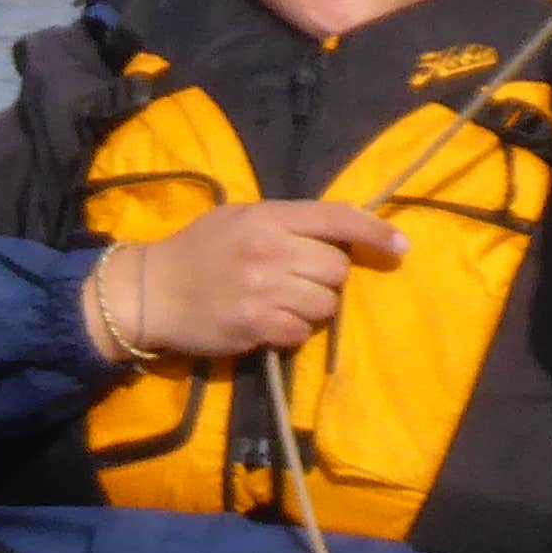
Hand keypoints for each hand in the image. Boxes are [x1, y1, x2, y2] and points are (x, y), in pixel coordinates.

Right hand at [101, 201, 404, 361]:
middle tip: (299, 280)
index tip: (401, 247)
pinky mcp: (255, 327)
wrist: (149, 292)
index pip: (336, 218)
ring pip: (324, 306)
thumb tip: (339, 233)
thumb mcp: (238, 218)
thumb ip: (285, 222)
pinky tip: (268, 324)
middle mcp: (270, 251)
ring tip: (282, 303)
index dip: (375, 232)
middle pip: (337, 269)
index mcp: (268, 217)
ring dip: (312, 309)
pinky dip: (291, 333)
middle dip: (327, 278)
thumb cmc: (196, 251)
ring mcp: (263, 291)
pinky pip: (301, 335)